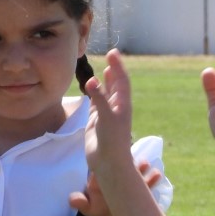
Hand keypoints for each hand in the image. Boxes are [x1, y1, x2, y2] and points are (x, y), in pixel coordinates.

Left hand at [69, 163, 162, 215]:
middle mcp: (117, 175)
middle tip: (133, 159)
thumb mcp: (89, 209)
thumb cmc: (99, 211)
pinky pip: (148, 181)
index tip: (113, 160)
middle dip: (129, 162)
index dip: (109, 161)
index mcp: (103, 176)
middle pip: (123, 164)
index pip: (105, 164)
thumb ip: (81, 203)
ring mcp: (130, 180)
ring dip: (142, 167)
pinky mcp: (141, 187)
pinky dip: (153, 177)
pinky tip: (157, 174)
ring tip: (146, 165)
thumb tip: (72, 200)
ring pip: (137, 171)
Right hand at [82, 48, 136, 175]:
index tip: (113, 53)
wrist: (109, 162)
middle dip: (114, 70)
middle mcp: (117, 107)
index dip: (118, 66)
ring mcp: (107, 114)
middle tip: (111, 55)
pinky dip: (96, 94)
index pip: (122, 80)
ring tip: (107, 69)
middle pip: (117, 84)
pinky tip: (93, 88)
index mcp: (123, 105)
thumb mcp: (106, 117)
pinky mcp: (97, 121)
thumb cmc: (112, 140)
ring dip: (107, 81)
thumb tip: (92, 80)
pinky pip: (97, 103)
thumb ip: (99, 98)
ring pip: (107, 93)